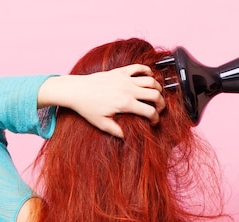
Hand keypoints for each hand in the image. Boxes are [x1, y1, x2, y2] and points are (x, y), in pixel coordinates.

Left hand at [38, 64, 165, 137]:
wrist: (76, 90)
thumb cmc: (87, 107)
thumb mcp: (101, 123)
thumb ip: (116, 131)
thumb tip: (127, 137)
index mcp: (125, 104)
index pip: (150, 111)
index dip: (155, 118)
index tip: (153, 121)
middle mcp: (128, 89)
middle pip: (155, 94)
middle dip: (161, 103)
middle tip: (159, 109)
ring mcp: (125, 79)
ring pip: (151, 80)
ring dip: (157, 88)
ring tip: (156, 95)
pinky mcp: (120, 71)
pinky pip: (139, 67)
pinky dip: (147, 71)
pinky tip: (148, 77)